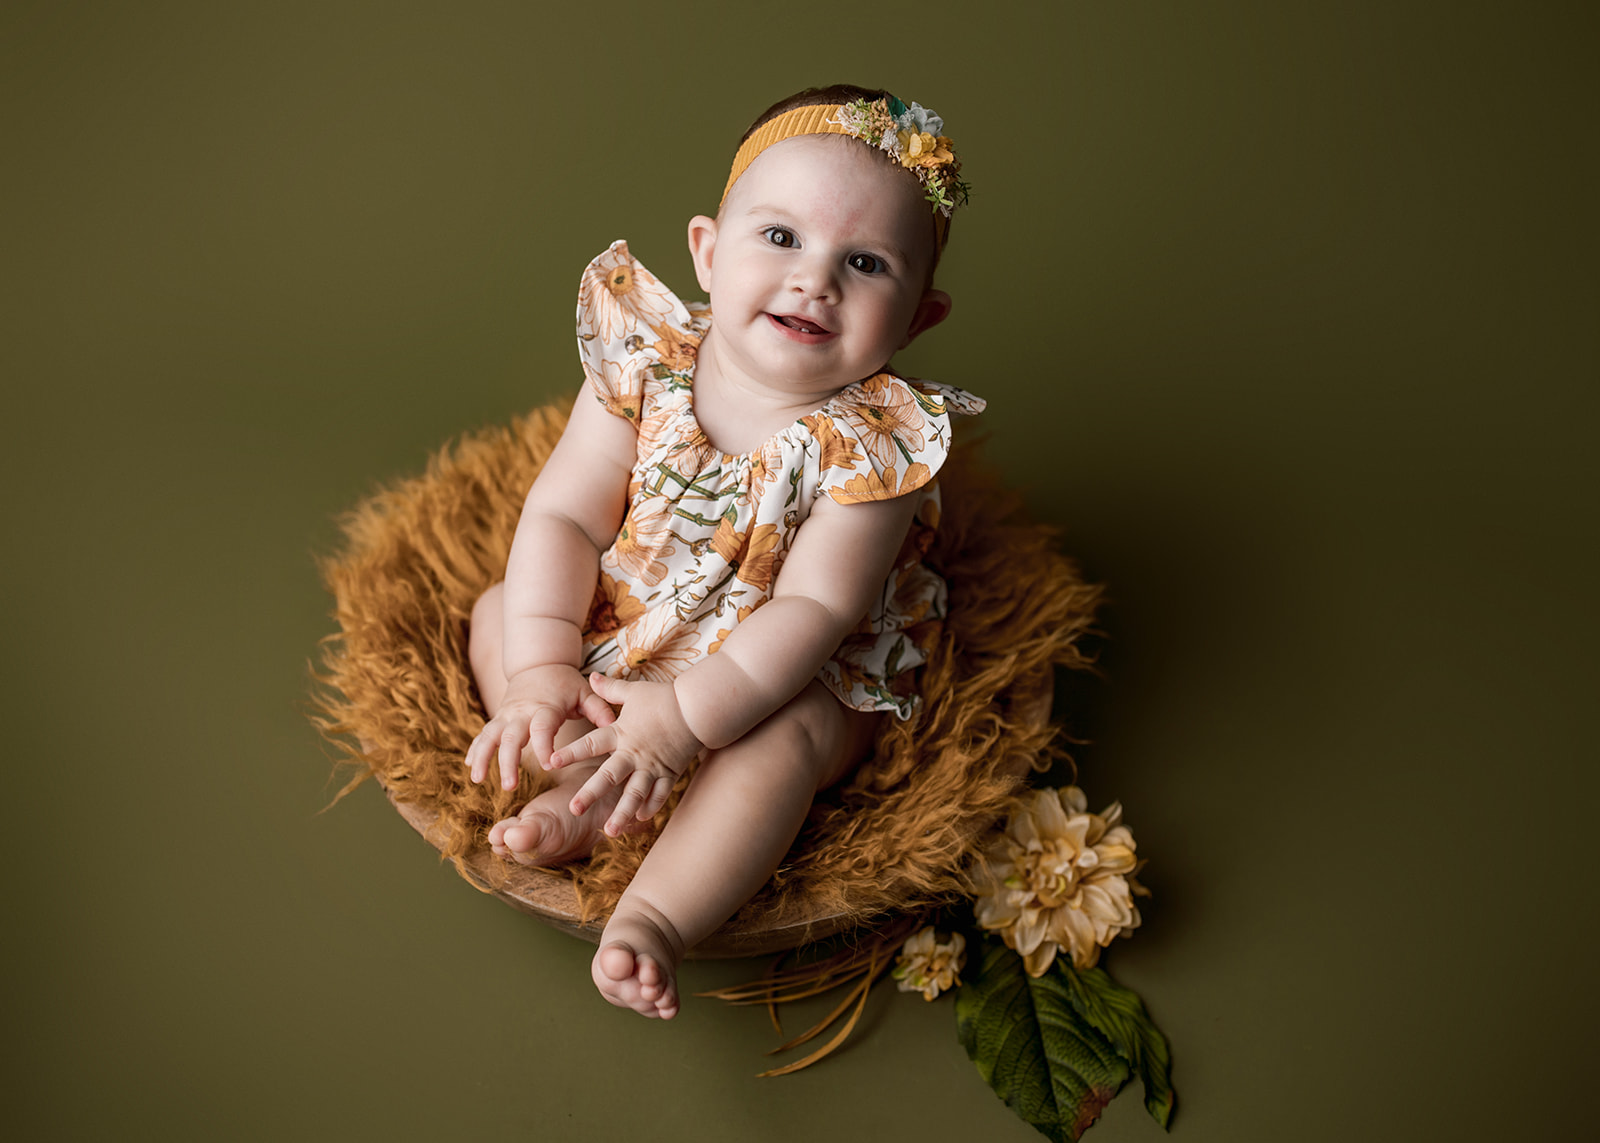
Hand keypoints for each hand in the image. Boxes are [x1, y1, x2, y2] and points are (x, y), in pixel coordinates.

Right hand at [464, 664, 615, 790]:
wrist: (539, 662)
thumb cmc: (566, 683)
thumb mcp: (585, 691)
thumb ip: (599, 709)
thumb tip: (615, 727)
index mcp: (546, 707)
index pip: (542, 728)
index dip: (544, 746)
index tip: (548, 765)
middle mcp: (522, 712)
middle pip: (511, 737)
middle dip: (508, 762)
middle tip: (509, 786)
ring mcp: (506, 715)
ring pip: (489, 736)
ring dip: (482, 757)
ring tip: (476, 780)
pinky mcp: (498, 718)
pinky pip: (483, 734)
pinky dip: (474, 749)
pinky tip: (469, 767)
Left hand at [552, 674, 705, 836]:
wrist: (697, 709)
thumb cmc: (663, 698)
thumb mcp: (634, 692)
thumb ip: (610, 689)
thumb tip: (591, 676)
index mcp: (621, 733)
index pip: (591, 744)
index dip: (571, 752)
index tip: (552, 761)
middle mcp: (633, 753)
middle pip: (609, 777)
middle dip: (590, 794)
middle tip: (574, 810)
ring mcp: (652, 766)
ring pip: (634, 794)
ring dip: (621, 812)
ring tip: (610, 831)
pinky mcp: (669, 773)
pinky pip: (659, 794)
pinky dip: (650, 807)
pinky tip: (640, 819)